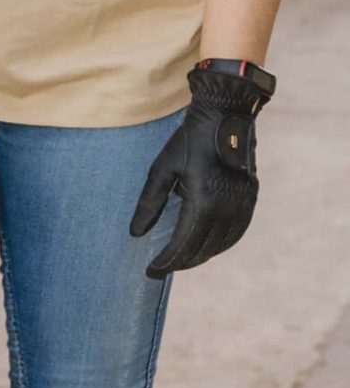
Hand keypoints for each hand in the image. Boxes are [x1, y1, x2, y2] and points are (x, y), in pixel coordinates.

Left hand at [129, 62, 268, 278]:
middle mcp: (227, 208)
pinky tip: (207, 247)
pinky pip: (236, 233)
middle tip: (161, 269)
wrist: (225, 116)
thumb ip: (149, 203)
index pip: (183, 245)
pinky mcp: (251, 198)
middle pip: (202, 250)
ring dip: (200, 256)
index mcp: (204, 201)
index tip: (151, 271)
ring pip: (221, 245)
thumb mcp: (161, 169)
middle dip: (180, 263)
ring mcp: (242, 204)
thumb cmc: (189, 141)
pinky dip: (220, 245)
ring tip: (181, 260)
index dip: (166, 261)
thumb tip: (136, 233)